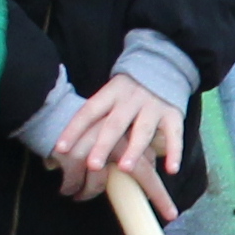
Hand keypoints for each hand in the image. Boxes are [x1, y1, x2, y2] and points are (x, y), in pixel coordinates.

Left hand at [51, 73, 186, 198]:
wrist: (162, 64)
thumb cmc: (128, 91)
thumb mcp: (109, 95)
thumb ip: (94, 117)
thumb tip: (63, 148)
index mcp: (110, 93)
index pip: (88, 112)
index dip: (74, 129)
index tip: (60, 150)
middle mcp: (131, 99)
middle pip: (115, 124)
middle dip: (103, 145)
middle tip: (92, 165)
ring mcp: (153, 106)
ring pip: (143, 130)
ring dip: (134, 150)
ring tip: (125, 168)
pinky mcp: (173, 114)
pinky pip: (174, 135)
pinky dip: (175, 152)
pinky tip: (171, 170)